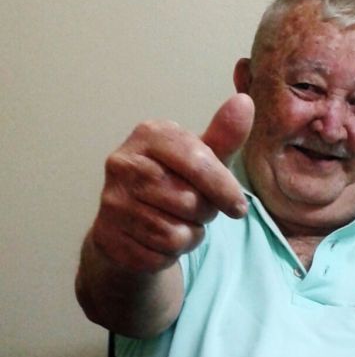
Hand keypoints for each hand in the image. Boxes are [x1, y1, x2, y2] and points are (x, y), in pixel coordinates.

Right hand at [90, 94, 254, 273]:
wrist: (129, 224)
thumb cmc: (173, 183)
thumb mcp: (202, 159)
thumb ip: (223, 136)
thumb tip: (245, 102)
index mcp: (149, 134)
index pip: (199, 162)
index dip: (225, 188)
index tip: (239, 206)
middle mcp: (123, 163)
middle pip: (190, 201)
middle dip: (204, 212)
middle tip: (195, 208)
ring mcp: (111, 200)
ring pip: (176, 232)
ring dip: (189, 234)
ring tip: (177, 222)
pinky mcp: (108, 236)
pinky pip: (159, 254)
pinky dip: (170, 253)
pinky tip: (160, 240)